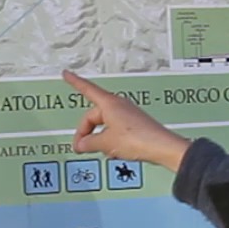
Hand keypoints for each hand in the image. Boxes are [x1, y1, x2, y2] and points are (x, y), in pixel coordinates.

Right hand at [62, 70, 191, 171]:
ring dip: (99, 139)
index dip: (75, 82)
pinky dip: (110, 141)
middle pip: (94, 116)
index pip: (87, 89)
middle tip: (81, 147)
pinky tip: (115, 153)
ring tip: (102, 151)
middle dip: (86, 132)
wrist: (162, 147)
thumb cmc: (137, 139)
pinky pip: (115, 131)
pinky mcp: (135, 126)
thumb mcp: (105, 143)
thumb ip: (88, 143)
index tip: (66, 74)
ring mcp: (128, 115)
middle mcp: (119, 106)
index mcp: (109, 103)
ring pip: (105, 126)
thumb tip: (81, 144)